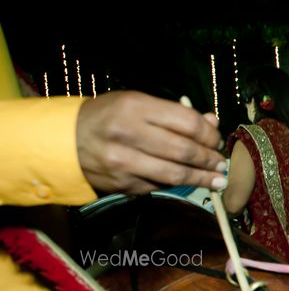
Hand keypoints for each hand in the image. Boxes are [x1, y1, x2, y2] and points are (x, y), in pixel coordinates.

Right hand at [76, 91, 226, 194]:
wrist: (64, 141)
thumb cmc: (109, 117)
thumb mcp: (138, 104)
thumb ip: (175, 114)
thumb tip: (212, 123)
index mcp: (135, 107)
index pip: (186, 122)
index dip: (209, 134)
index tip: (217, 140)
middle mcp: (128, 134)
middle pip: (184, 151)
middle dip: (209, 159)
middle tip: (221, 163)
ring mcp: (124, 162)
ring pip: (175, 174)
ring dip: (202, 179)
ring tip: (218, 180)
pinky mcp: (122, 184)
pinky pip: (159, 186)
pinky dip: (177, 184)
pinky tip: (190, 182)